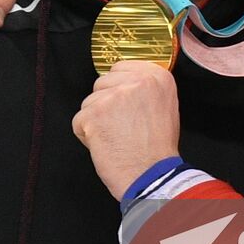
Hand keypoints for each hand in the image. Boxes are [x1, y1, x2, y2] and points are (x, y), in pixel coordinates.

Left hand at [72, 61, 180, 200]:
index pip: (120, 67)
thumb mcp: (164, 107)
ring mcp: (113, 97)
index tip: (126, 108)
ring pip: (89, 102)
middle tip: (123, 127)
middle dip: (105, 105)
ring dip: (96, 121)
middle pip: (102, 83)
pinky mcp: (94, 114)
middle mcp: (136, 81)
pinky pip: (79, 121)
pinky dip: (87, 136)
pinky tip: (107, 146)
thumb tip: (122, 81)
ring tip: (117, 138)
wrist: (152, 176)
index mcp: (157, 77)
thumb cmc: (158, 149)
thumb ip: (144, 89)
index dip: (118, 90)